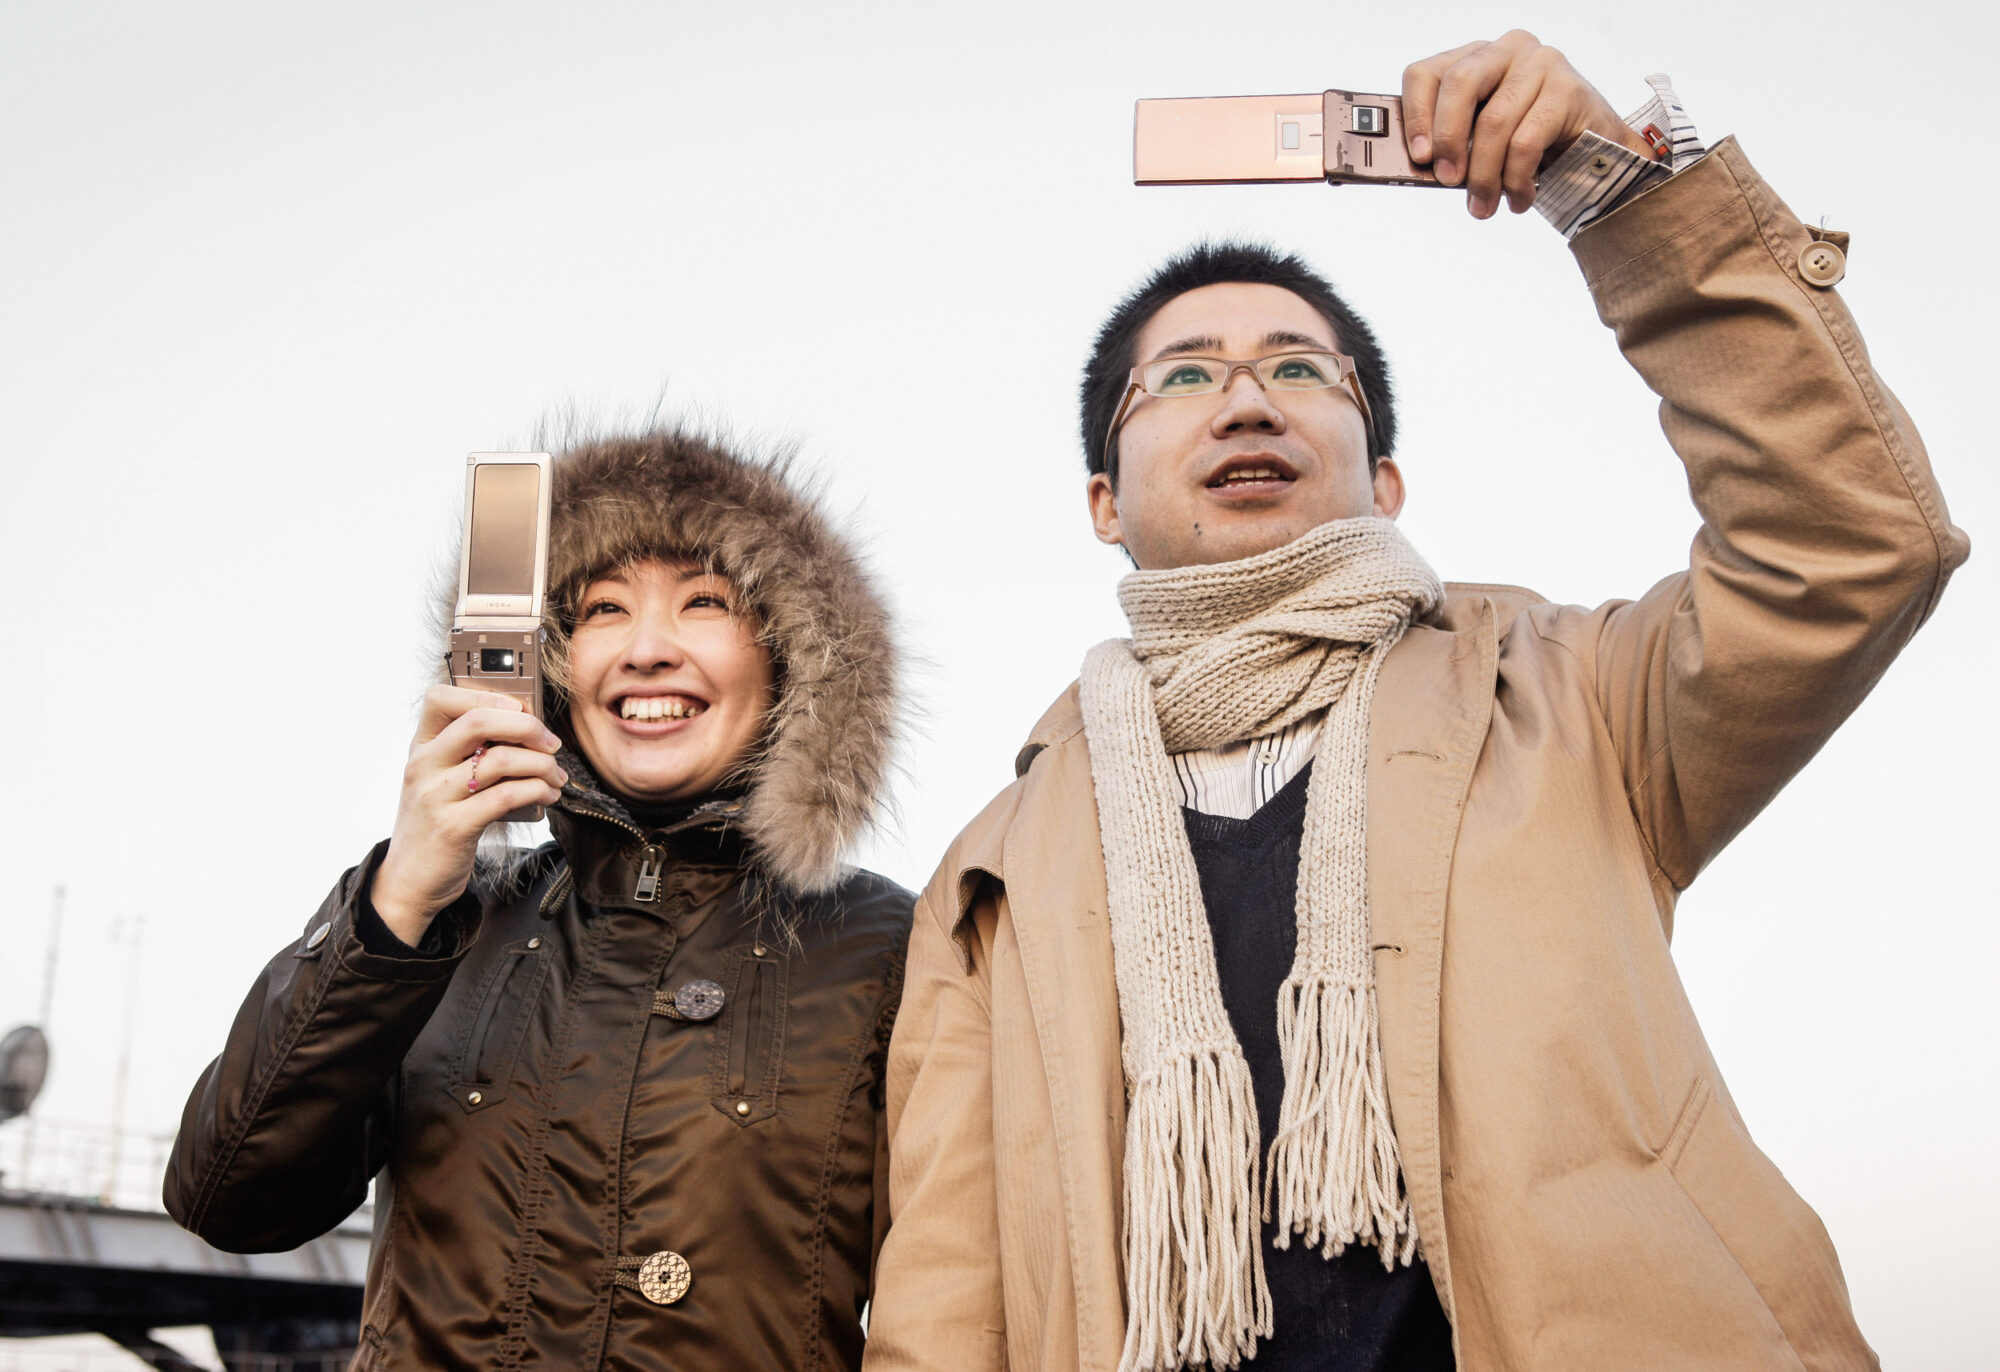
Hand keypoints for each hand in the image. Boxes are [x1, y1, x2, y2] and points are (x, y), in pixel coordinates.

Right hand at [369, 685, 567, 946]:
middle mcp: (423, 765)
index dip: (485, 694)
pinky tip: (547, 794)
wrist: (409, 881)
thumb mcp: (441, 781)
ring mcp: (436, 796)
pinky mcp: (454, 826)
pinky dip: (537, 790)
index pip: (441, 697)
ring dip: (541, 764)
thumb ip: (470, 753)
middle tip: (551, 742)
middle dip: (527, 726)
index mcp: (421, 746)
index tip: (519, 709)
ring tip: (555, 775)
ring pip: (501, 760)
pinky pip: (506, 796)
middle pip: (478, 721)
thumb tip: (527, 729)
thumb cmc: (436, 824)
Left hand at [1400, 30, 1657, 218]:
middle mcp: (1507, 50)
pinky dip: (1515, 180)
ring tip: (1483, 206)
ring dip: (1484, 175)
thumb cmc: (1529, 143)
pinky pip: (1526, 141)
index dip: (1415, 115)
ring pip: (1494, 121)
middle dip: (1448, 140)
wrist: (1597, 150)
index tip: (1418, 157)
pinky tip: (1518, 200)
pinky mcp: (1568, 89)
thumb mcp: (1481, 138)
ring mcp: (1541, 63)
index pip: (1427, 72)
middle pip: (1460, 84)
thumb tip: (1423, 166)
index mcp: (1475, 57)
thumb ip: (1453, 142)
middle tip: (1447, 181)